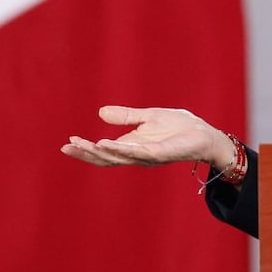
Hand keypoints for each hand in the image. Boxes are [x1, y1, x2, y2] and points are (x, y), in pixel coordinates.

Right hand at [61, 106, 232, 168]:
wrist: (204, 134)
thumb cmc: (179, 127)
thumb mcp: (148, 117)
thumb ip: (126, 116)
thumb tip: (101, 112)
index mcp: (132, 147)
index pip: (104, 152)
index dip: (86, 149)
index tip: (67, 143)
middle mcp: (137, 155)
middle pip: (106, 158)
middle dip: (86, 153)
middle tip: (67, 147)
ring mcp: (147, 156)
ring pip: (118, 158)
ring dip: (99, 152)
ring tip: (83, 145)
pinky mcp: (160, 154)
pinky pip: (137, 153)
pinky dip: (121, 149)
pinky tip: (107, 143)